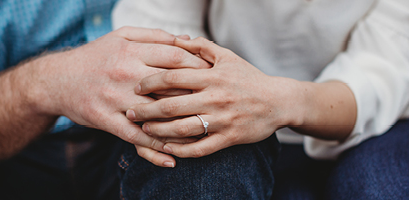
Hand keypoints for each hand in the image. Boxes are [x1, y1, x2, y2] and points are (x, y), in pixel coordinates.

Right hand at [31, 27, 210, 158]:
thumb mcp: (122, 36)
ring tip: (201, 130)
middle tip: (213, 102)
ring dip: (181, 124)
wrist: (56, 80)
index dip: (198, 66)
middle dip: (196, 94)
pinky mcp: (105, 119)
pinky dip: (155, 148)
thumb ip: (155, 36)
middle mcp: (124, 73)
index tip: (212, 75)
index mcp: (131, 50)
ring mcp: (114, 98)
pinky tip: (173, 155)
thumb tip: (188, 41)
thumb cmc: (96, 56)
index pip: (175, 58)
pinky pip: (135, 137)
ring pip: (156, 114)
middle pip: (171, 85)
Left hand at [126, 37, 302, 158]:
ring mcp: (222, 119)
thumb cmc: (249, 77)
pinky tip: (167, 148)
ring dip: (159, 131)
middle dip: (147, 110)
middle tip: (130, 112)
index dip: (151, 82)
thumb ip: (201, 47)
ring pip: (183, 129)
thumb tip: (176, 38)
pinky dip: (181, 150)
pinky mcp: (229, 138)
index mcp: (212, 76)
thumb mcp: (227, 57)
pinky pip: (200, 148)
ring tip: (144, 130)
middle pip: (172, 105)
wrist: (278, 101)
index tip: (136, 87)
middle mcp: (215, 98)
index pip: (173, 77)